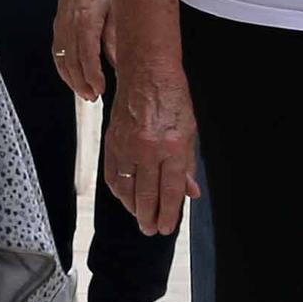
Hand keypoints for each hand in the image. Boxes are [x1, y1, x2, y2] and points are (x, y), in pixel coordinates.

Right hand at [55, 0, 111, 101]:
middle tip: (93, 97)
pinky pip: (56, 48)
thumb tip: (120, 59)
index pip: (86, 55)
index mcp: (86, 17)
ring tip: (84, 92)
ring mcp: (61, 21)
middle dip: (81, 82)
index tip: (99, 89)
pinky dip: (62, 65)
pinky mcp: (59, 19)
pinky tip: (70, 74)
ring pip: (61, 57)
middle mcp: (70, 21)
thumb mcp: (118, 3)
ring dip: (71, 78)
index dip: (92, 76)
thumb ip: (117, 34)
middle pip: (71, 60)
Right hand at [102, 58, 198, 236]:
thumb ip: (187, 164)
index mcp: (173, 146)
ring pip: (127, 189)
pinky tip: (125, 198)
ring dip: (133, 208)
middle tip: (151, 230)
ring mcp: (127, 146)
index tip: (167, 227)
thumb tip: (190, 192)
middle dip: (149, 217)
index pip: (171, 190)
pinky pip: (113, 175)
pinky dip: (119, 191)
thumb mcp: (190, 130)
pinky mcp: (112, 142)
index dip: (169, 213)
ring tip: (140, 217)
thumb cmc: (172, 97)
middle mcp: (148, 149)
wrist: (145, 71)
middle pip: (147, 195)